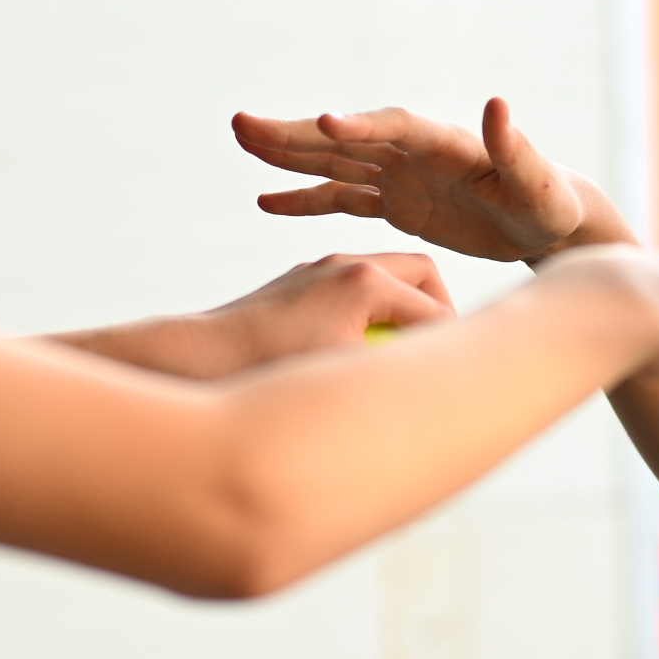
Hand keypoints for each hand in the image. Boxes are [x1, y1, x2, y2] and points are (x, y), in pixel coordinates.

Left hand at [203, 252, 454, 368]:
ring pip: (386, 276)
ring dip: (403, 307)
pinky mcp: (299, 283)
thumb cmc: (271, 373)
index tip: (459, 379)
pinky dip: (369, 311)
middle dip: (439, 309)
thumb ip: (394, 374)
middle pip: (422, 272)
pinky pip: (352, 287)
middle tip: (439, 352)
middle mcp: (346, 265)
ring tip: (402, 354)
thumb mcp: (343, 380)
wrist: (199, 358)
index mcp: (367, 283)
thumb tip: (436, 393)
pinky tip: (355, 350)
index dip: (455, 346)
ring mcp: (320, 270)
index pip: (437, 311)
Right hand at [233, 98, 629, 262]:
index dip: (360, 125)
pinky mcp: (395, 202)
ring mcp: (400, 175)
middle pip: (346, 138)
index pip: (394, 127)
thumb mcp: (539, 184)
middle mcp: (414, 151)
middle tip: (243, 125)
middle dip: (296, 132)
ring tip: (243, 142)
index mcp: (445, 142)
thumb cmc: (549, 203)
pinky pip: (342, 199)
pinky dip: (306, 199)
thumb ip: (517, 148)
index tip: (322, 120)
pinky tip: (266, 199)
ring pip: (334, 163)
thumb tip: (498, 104)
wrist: (547, 221)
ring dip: (289, 154)